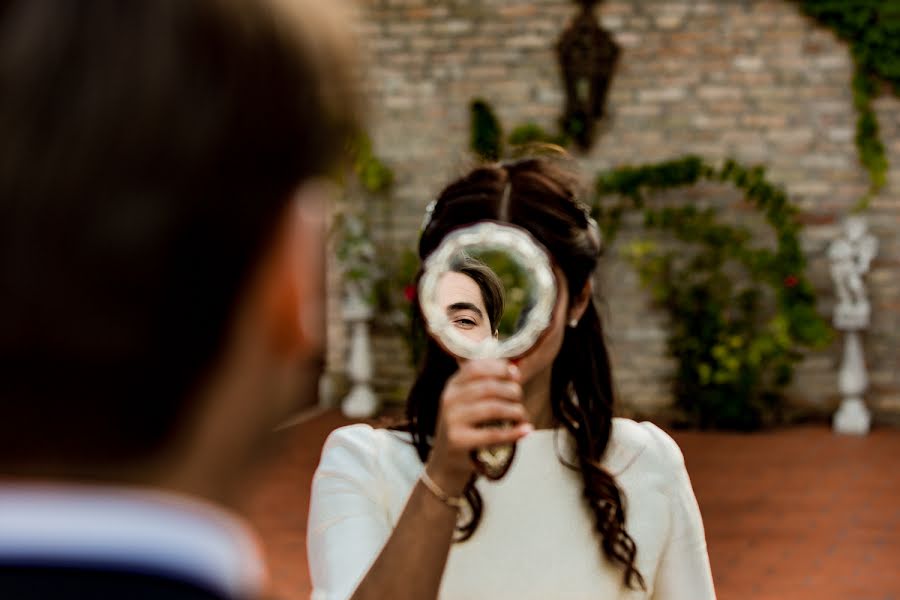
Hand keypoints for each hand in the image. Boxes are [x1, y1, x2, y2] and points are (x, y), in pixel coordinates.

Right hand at [425, 359, 531, 494]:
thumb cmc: (465, 428)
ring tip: (522, 416)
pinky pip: (493, 434)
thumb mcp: (467, 403)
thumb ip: (486, 386)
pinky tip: (526, 430)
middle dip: (512, 391)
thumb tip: (516, 370)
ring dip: (515, 410)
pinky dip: (514, 432)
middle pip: (489, 387)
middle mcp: (449, 400)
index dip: (500, 368)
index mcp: (452, 386)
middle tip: (520, 399)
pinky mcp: (458, 441)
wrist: (445, 462)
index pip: (476, 367)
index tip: (516, 375)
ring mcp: (452, 420)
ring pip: (493, 408)